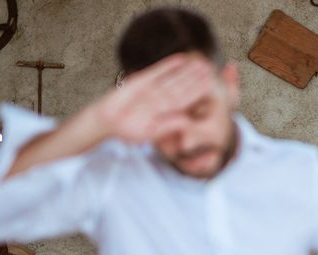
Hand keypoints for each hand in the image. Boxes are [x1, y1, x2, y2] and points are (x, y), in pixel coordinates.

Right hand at [95, 53, 215, 142]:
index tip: (210, 86)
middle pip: (182, 87)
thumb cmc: (127, 131)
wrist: (106, 120)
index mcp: (166, 113)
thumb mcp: (150, 132)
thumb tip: (188, 122)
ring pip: (173, 78)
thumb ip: (168, 126)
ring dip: (187, 70)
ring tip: (201, 61)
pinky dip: (169, 65)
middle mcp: (162, 100)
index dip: (197, 92)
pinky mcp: (142, 80)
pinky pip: (158, 71)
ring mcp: (153, 89)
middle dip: (195, 78)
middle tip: (210, 68)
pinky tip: (182, 58)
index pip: (185, 101)